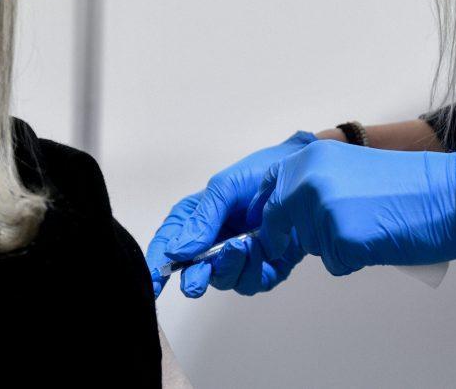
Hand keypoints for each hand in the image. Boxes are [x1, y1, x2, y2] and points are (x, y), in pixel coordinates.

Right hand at [146, 131, 316, 297]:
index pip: (168, 245)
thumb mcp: (224, 188)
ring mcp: (239, 256)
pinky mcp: (265, 266)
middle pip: (195, 273)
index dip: (158, 267)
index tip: (153, 285)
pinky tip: (263, 246)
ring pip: (226, 280)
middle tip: (198, 279)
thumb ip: (202, 219)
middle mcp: (213, 242)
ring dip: (232, 267)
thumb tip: (178, 251)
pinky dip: (256, 269)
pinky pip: (254, 281)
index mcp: (195, 219)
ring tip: (245, 243)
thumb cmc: (260, 172)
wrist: (302, 170)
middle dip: (196, 278)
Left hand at [254, 139, 455, 275]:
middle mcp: (308, 182)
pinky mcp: (341, 240)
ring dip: (333, 245)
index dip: (275, 213)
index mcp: (309, 160)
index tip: (281, 226)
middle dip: (299, 233)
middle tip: (338, 230)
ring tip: (369, 227)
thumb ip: (314, 183)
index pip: (269, 191)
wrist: (453, 192)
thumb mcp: (347, 167)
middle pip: (280, 223)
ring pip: (310, 245)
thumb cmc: (409, 183)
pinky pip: (335, 263)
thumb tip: (290, 210)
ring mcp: (322, 211)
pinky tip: (378, 241)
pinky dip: (353, 260)